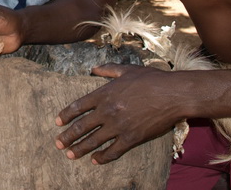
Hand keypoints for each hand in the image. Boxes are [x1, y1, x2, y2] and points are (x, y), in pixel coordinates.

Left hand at [55, 64, 182, 163]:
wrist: (173, 94)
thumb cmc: (151, 79)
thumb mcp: (126, 70)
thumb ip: (107, 70)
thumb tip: (94, 69)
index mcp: (103, 93)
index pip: (77, 106)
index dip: (65, 115)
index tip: (57, 122)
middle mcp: (107, 111)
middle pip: (81, 126)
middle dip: (67, 136)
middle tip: (58, 144)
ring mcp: (119, 126)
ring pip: (94, 141)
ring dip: (80, 149)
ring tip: (70, 154)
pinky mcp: (132, 138)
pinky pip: (113, 151)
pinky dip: (103, 157)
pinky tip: (95, 160)